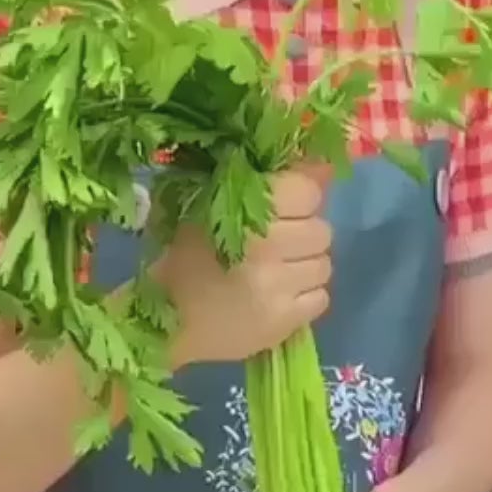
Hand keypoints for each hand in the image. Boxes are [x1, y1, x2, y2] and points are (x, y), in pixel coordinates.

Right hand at [158, 165, 331, 367]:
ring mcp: (277, 287)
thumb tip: (324, 168)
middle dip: (304, 236)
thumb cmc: (186, 260)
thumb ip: (270, 184)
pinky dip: (306, 297)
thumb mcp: (212, 207)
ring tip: (277, 274)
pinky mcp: (283, 321)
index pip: (307, 192)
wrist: (167, 323)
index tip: (284, 210)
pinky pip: (321, 298)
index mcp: (241, 211)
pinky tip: (279, 298)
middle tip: (278, 247)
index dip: (300, 199)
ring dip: (306, 267)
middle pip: (321, 231)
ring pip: (324, 265)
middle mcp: (264, 247)